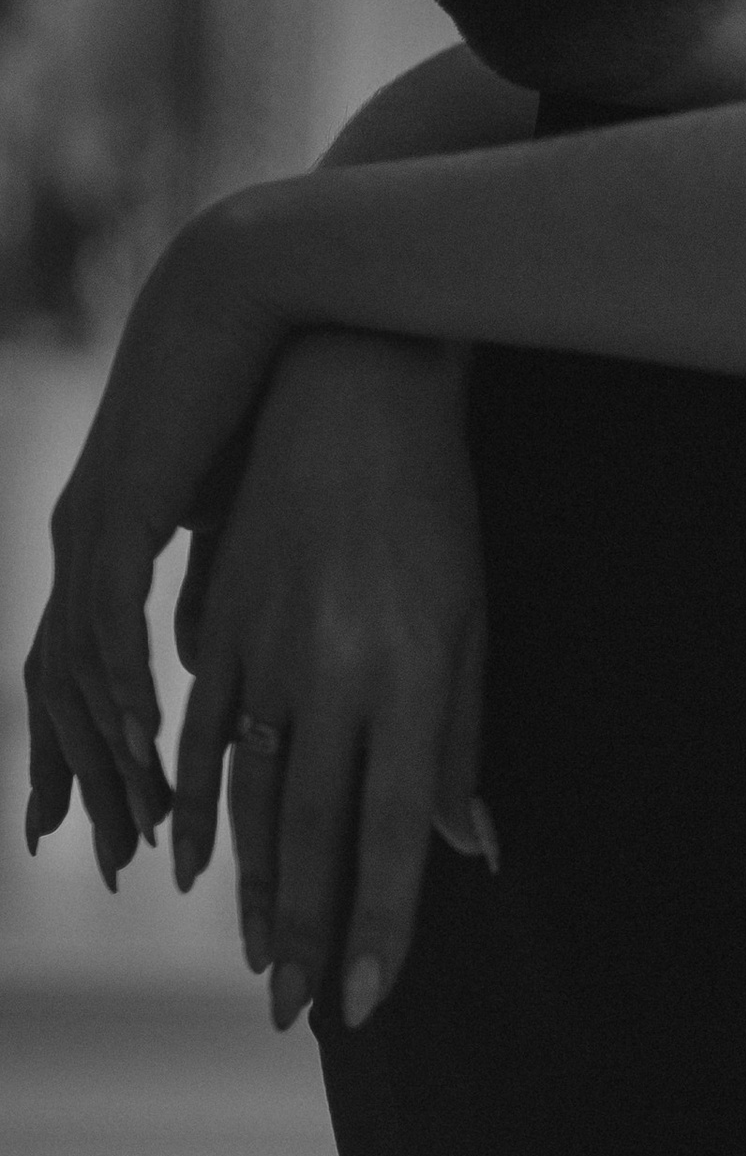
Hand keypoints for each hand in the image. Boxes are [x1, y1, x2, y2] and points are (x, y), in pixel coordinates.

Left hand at [25, 201, 288, 873]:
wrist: (271, 298)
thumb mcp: (244, 512)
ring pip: (75, 672)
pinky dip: (122, 692)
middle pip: (60, 689)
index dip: (83, 752)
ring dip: (107, 757)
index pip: (77, 668)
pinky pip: (106, 624)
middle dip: (83, 781)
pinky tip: (149, 743)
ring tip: (139, 827)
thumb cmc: (275, 390)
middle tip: (111, 858)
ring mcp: (88, 527)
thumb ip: (217, 585)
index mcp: (109, 535)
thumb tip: (204, 665)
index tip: (99, 827)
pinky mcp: (115, 511)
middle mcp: (81, 541)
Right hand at [167, 329, 488, 1030]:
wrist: (350, 402)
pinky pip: (198, 736)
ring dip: (251, 888)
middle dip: (304, 933)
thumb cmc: (434, 514)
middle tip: (297, 1017)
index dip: (379, 920)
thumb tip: (465, 848)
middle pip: (312, 831)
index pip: (393, 828)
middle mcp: (334, 673)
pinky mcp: (218, 627)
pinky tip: (190, 862)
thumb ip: (460, 738)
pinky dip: (192, 807)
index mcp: (413, 674)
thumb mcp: (471, 619)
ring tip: (258, 962)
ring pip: (247, 797)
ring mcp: (265, 651)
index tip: (366, 999)